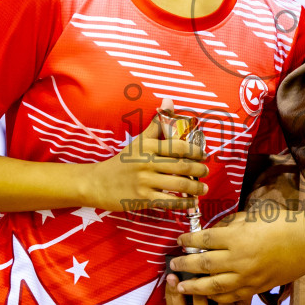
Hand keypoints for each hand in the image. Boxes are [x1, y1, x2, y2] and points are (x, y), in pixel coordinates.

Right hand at [84, 102, 206, 211]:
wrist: (98, 183)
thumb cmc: (122, 161)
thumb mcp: (138, 141)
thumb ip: (156, 124)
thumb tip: (169, 102)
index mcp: (147, 146)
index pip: (177, 146)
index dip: (195, 150)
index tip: (204, 154)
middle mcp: (146, 162)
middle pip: (182, 166)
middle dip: (199, 169)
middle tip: (206, 171)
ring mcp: (144, 181)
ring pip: (179, 184)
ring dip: (196, 187)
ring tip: (203, 188)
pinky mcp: (142, 198)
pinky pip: (169, 202)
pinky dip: (184, 203)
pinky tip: (192, 202)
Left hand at [163, 274, 249, 304]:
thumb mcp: (242, 300)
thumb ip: (236, 290)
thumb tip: (225, 269)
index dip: (219, 290)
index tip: (214, 271)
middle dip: (196, 294)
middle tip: (194, 275)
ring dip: (177, 295)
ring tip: (174, 277)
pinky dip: (170, 296)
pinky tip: (169, 281)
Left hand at [170, 209, 304, 302]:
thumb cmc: (282, 224)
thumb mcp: (252, 218)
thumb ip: (230, 227)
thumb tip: (213, 233)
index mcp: (237, 237)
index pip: (204, 240)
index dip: (189, 240)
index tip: (179, 240)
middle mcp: (239, 259)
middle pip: (204, 264)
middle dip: (185, 265)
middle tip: (173, 264)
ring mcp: (248, 276)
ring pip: (213, 286)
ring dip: (194, 287)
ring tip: (181, 286)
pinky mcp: (256, 288)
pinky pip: (231, 296)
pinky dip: (216, 297)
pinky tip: (207, 295)